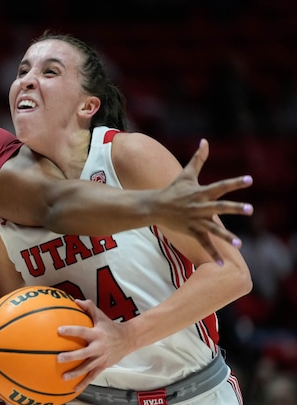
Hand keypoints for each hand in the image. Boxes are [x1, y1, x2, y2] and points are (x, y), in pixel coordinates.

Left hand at [55, 299, 130, 391]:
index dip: (71, 331)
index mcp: (96, 334)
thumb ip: (88, 307)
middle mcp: (99, 347)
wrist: (128, 339)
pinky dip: (84, 383)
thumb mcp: (101, 315)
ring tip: (63, 377)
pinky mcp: (103, 366)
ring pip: (87, 367)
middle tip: (58, 358)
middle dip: (71, 356)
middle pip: (83, 353)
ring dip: (75, 373)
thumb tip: (74, 300)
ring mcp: (101, 358)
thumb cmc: (110, 326)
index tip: (59, 330)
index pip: (82, 331)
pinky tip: (74, 388)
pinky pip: (92, 376)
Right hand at [155, 139, 252, 263]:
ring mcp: (195, 220)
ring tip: (239, 244)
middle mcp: (199, 206)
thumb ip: (198, 159)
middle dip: (234, 208)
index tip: (250, 180)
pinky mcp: (191, 231)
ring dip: (226, 236)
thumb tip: (205, 141)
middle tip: (250, 209)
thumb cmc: (173, 189)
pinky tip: (221, 263)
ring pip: (213, 229)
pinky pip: (204, 243)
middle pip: (219, 207)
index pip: (221, 186)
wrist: (154, 206)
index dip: (235, 182)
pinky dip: (212, 253)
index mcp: (201, 192)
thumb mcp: (186, 174)